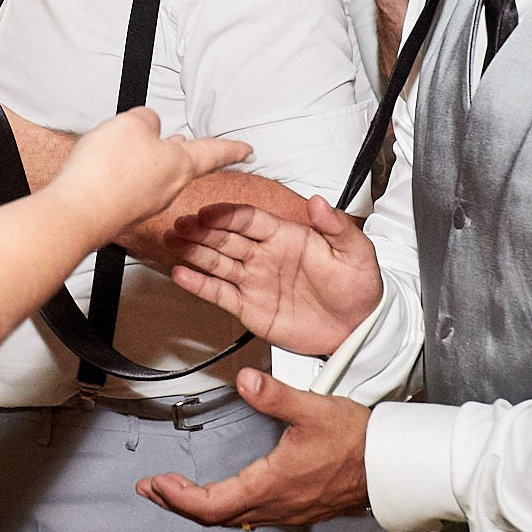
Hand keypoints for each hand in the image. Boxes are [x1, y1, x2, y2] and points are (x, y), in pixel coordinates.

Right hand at [46, 108, 252, 237]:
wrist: (78, 212)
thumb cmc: (109, 170)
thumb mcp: (132, 124)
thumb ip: (146, 119)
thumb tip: (147, 127)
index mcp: (181, 165)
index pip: (214, 152)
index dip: (232, 148)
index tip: (248, 149)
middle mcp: (168, 189)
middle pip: (181, 164)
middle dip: (180, 151)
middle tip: (183, 142)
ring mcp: (145, 204)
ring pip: (155, 176)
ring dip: (150, 160)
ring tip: (143, 148)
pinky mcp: (122, 213)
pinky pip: (131, 188)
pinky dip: (126, 175)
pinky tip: (113, 168)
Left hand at [137, 368, 370, 526]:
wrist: (391, 464)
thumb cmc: (357, 440)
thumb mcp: (314, 409)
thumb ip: (275, 396)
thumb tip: (246, 381)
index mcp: (271, 484)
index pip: (212, 504)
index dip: (179, 498)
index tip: (157, 483)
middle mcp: (275, 505)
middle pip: (215, 516)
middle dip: (179, 503)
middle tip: (152, 490)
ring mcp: (286, 510)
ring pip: (232, 517)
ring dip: (200, 506)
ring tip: (175, 492)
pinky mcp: (296, 507)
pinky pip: (251, 515)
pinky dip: (225, 507)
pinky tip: (222, 495)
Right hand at [166, 198, 383, 356]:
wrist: (359, 329)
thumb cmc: (358, 288)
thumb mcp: (357, 253)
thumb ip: (338, 227)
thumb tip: (320, 202)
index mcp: (286, 236)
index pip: (250, 219)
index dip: (228, 214)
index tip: (209, 211)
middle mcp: (265, 255)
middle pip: (226, 237)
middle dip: (201, 229)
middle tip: (181, 224)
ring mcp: (255, 281)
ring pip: (217, 262)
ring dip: (194, 251)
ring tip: (173, 242)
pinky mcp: (250, 308)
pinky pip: (220, 294)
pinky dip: (199, 285)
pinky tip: (182, 274)